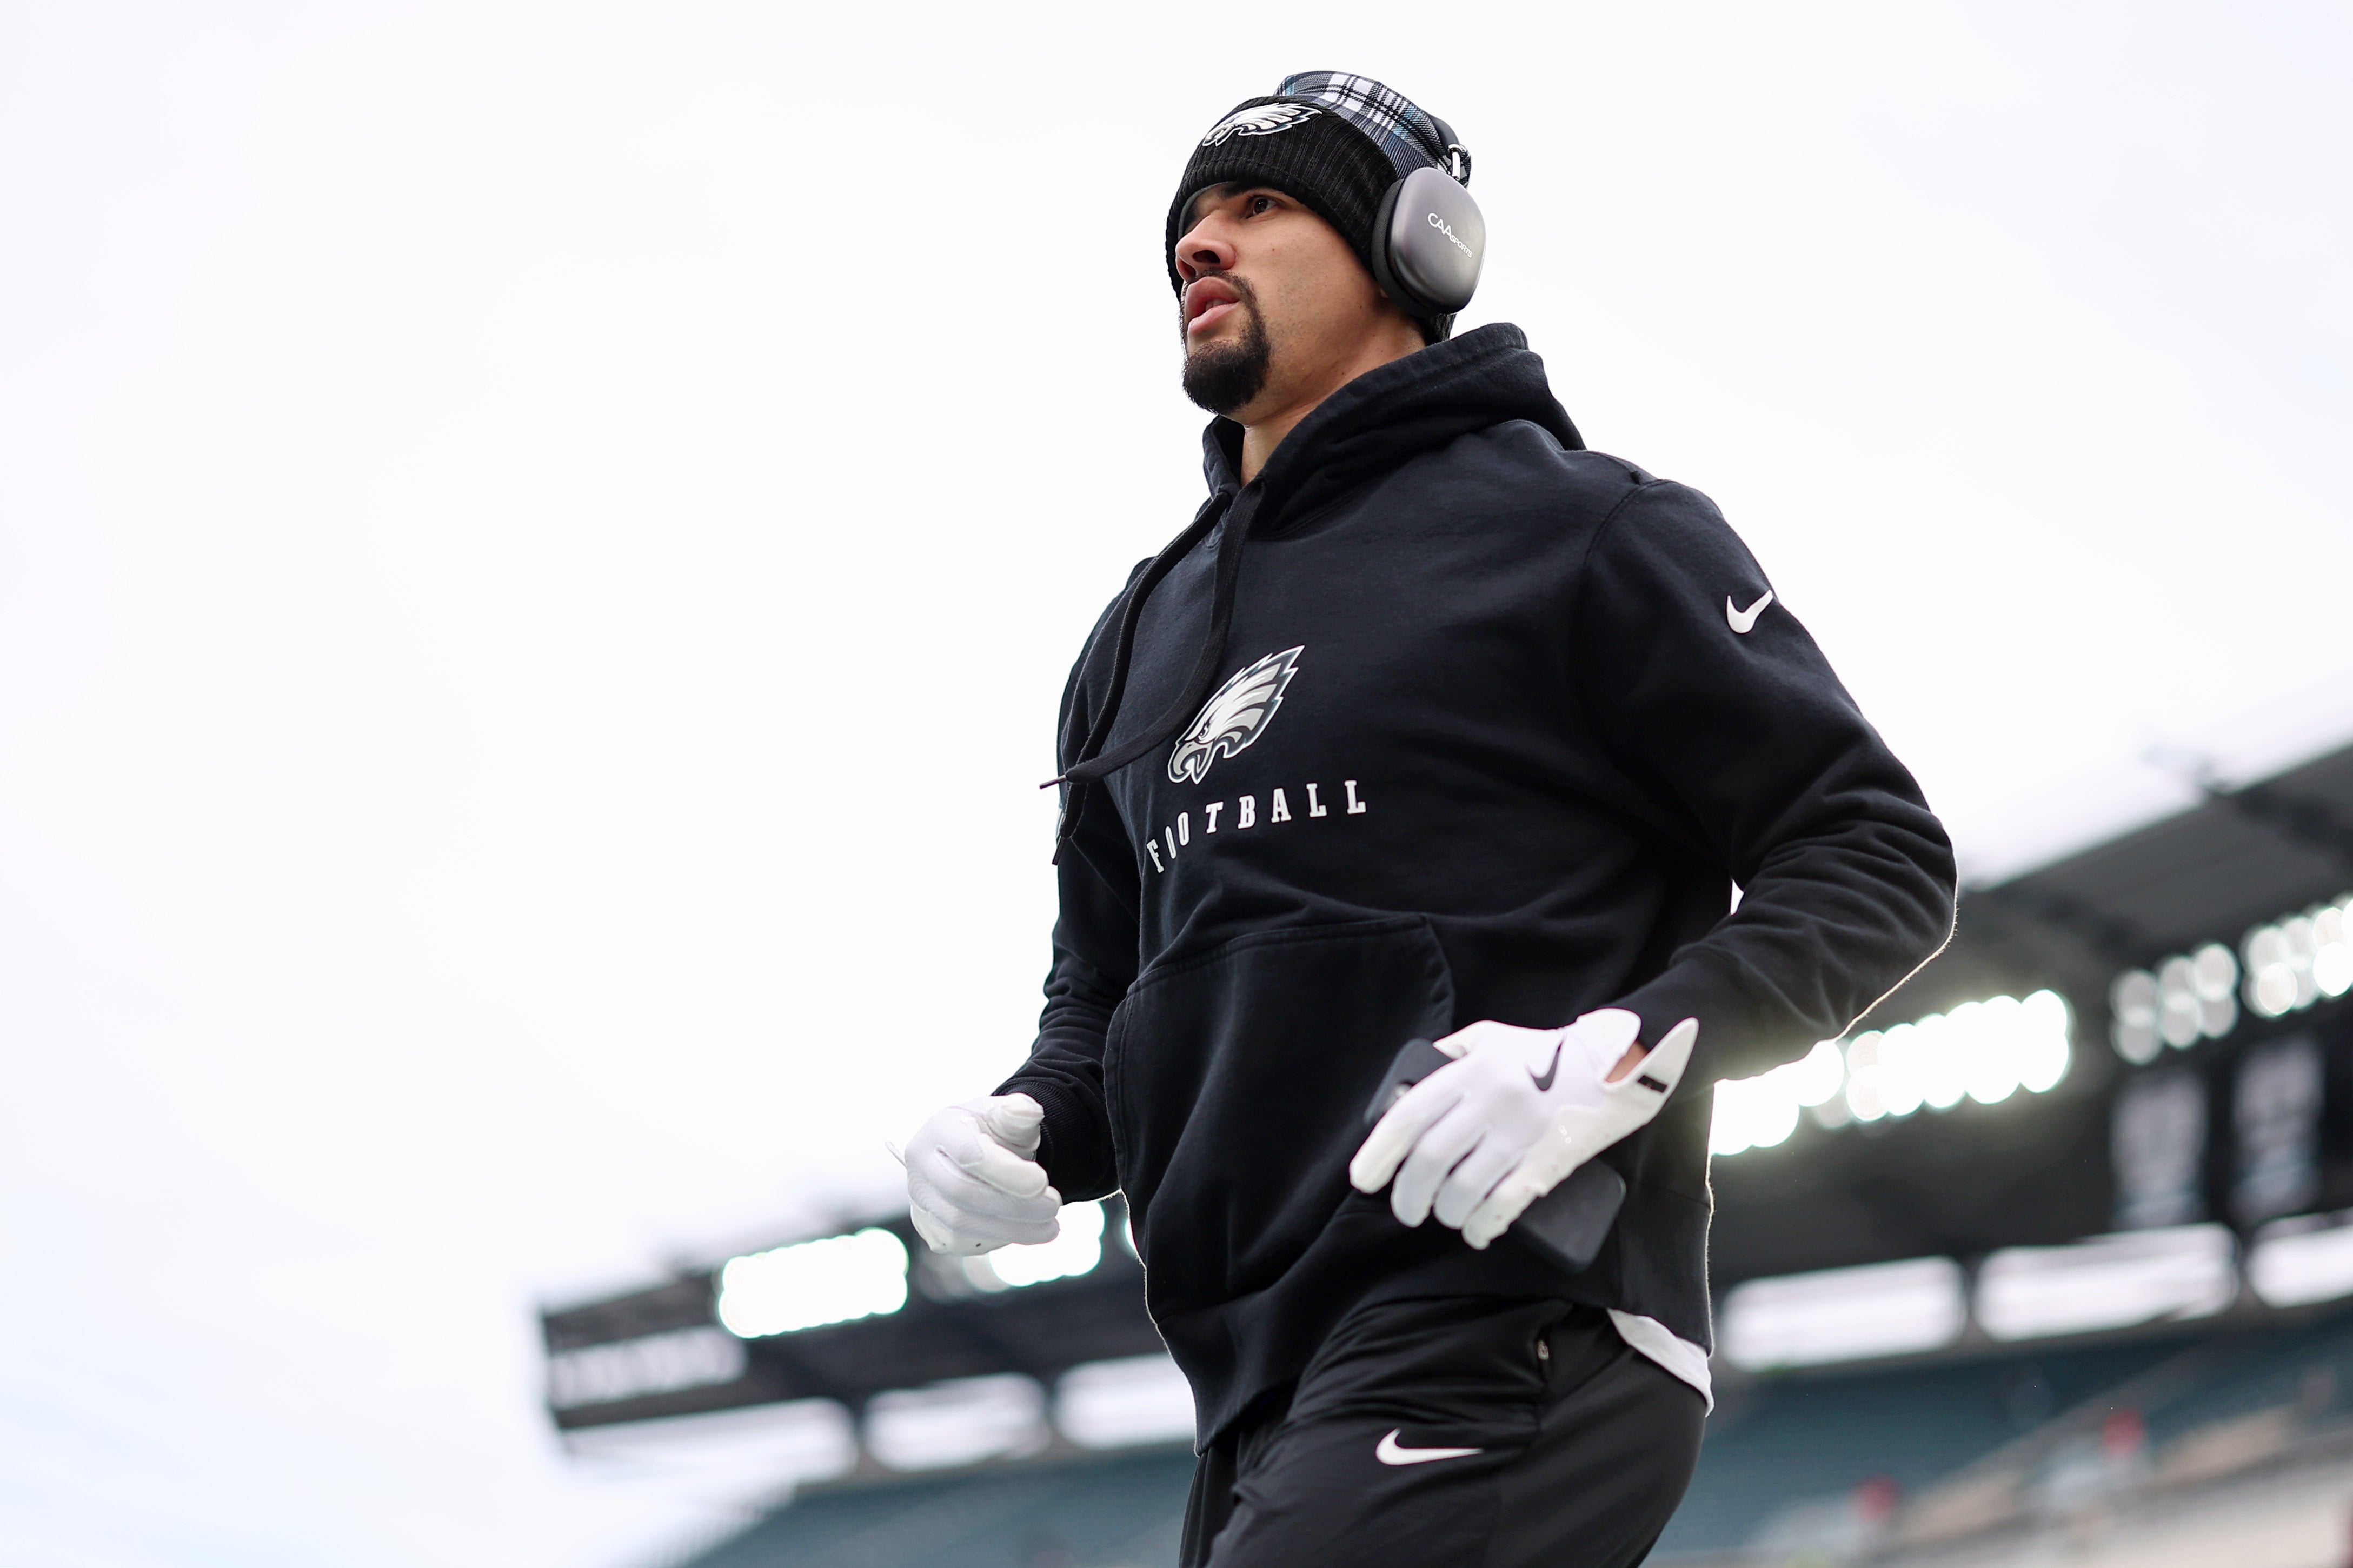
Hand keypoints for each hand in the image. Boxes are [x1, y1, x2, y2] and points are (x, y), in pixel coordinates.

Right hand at [904, 1094, 1063, 1253]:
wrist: (974, 1159)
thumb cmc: (991, 1134)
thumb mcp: (1005, 1116)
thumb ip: (1018, 1113)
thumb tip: (1029, 1112)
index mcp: (939, 1129)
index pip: (968, 1154)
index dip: (1007, 1172)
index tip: (1042, 1182)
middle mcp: (921, 1165)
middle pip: (963, 1193)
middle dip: (1015, 1205)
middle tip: (1054, 1206)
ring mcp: (921, 1200)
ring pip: (962, 1225)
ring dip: (1013, 1229)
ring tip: (1050, 1225)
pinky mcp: (930, 1229)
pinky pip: (962, 1242)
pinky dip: (999, 1239)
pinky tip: (1024, 1229)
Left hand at [1350, 1011, 1698, 1247]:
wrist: (1618, 1063)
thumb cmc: (1546, 1052)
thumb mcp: (1490, 1038)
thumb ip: (1450, 1054)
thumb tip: (1408, 1082)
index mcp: (1471, 1071)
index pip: (1408, 1117)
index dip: (1379, 1153)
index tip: (1364, 1181)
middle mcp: (1491, 1100)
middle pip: (1431, 1160)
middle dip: (1409, 1195)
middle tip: (1406, 1210)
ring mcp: (1521, 1132)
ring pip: (1464, 1188)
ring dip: (1446, 1213)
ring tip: (1443, 1217)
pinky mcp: (1549, 1159)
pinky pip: (1505, 1204)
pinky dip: (1483, 1226)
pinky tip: (1475, 1233)